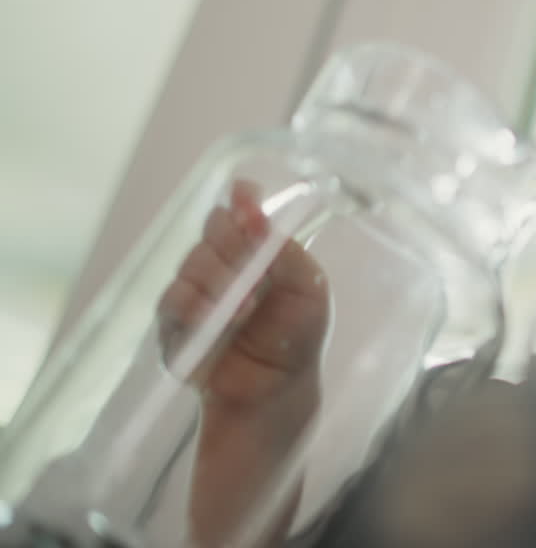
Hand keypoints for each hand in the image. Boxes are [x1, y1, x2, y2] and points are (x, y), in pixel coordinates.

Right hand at [157, 180, 330, 413]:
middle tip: (257, 272)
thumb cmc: (296, 335)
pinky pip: (173, 302)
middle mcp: (222, 261)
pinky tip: (222, 321)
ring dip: (221, 282)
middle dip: (234, 246)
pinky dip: (198, 308)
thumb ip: (284, 249)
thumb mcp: (308, 287)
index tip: (247, 202)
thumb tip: (255, 210)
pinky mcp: (173, 322)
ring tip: (249, 307)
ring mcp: (195, 288)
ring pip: (191, 263)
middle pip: (213, 228)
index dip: (241, 201)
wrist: (276, 388)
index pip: (240, 208)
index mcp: (256, 247)